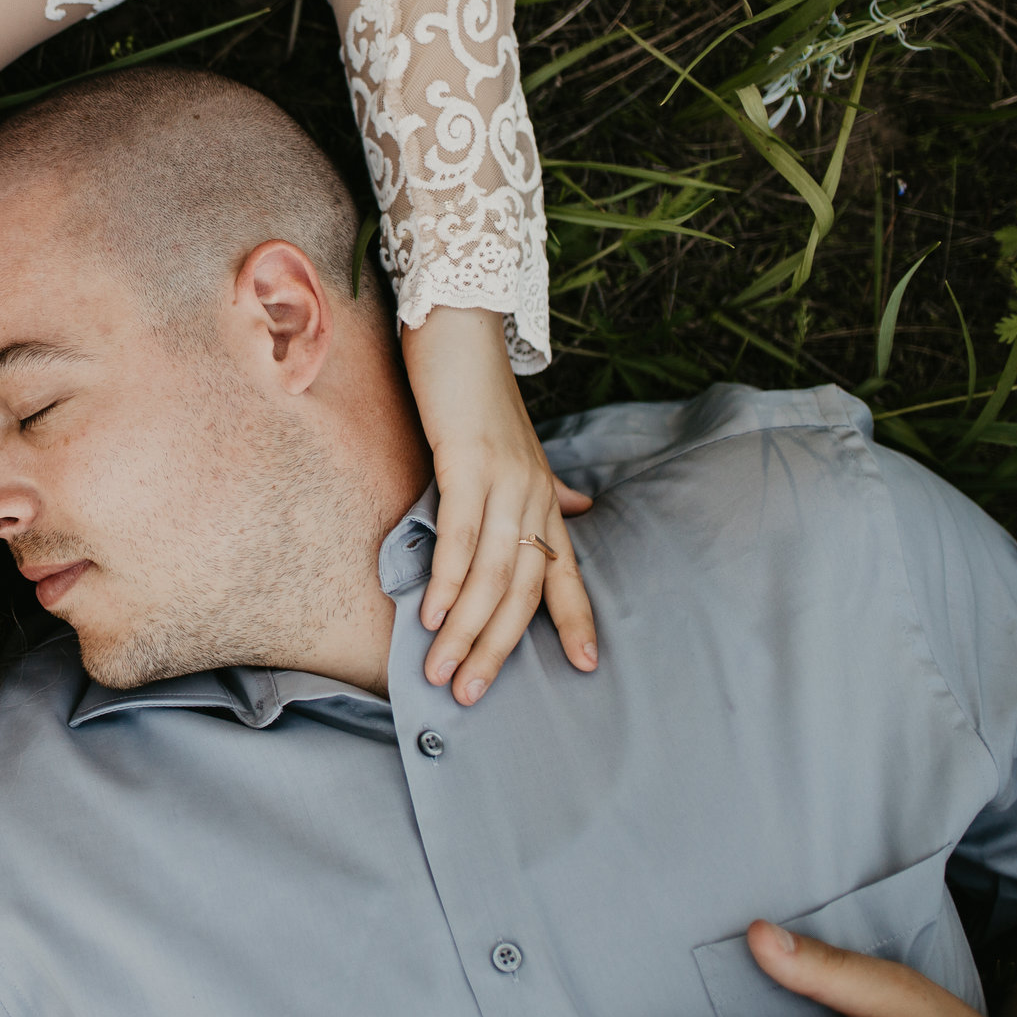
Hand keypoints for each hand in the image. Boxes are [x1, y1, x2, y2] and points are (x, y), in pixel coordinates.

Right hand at [399, 306, 596, 702]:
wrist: (460, 323)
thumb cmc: (478, 385)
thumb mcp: (516, 442)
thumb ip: (543, 483)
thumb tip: (577, 505)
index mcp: (543, 492)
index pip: (565, 568)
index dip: (576, 619)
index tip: (583, 667)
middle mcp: (533, 491)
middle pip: (527, 587)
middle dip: (499, 647)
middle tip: (471, 694)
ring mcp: (504, 477)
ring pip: (496, 571)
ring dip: (467, 628)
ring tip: (442, 670)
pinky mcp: (467, 460)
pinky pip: (462, 533)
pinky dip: (449, 579)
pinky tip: (432, 613)